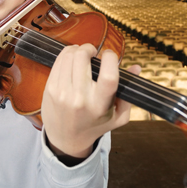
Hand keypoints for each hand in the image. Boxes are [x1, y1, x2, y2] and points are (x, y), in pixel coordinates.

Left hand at [40, 44, 141, 158]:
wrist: (66, 139)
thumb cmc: (95, 125)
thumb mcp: (118, 116)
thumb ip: (129, 92)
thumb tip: (137, 67)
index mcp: (100, 105)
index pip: (108, 76)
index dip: (110, 58)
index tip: (110, 55)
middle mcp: (80, 98)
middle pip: (83, 58)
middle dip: (90, 49)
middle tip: (93, 53)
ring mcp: (62, 93)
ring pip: (69, 56)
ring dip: (77, 50)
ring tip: (82, 55)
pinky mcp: (50, 89)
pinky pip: (58, 62)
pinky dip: (66, 55)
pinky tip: (72, 59)